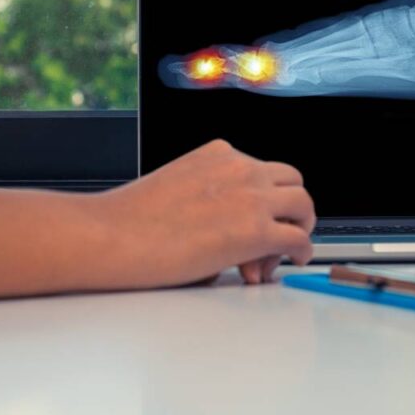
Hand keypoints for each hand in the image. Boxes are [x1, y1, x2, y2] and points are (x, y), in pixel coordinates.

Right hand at [94, 140, 314, 288]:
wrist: (111, 236)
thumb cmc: (129, 221)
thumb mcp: (177, 188)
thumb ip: (209, 197)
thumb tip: (223, 230)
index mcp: (218, 154)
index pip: (261, 169)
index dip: (264, 197)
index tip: (255, 220)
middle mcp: (239, 168)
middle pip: (292, 181)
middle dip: (290, 208)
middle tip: (282, 233)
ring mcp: (251, 197)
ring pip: (303, 205)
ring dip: (301, 226)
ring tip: (287, 250)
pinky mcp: (255, 230)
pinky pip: (298, 238)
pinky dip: (302, 250)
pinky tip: (295, 260)